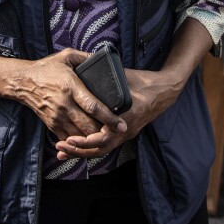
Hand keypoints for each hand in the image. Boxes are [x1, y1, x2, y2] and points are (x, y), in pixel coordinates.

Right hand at [10, 48, 126, 140]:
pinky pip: (69, 139)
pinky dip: (80, 141)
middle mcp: (64, 105)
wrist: (23, 82)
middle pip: (89, 126)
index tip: (122, 125)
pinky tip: (89, 137)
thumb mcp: (66, 56)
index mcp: (70, 87)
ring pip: (80, 136)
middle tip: (117, 132)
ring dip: (93, 138)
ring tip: (106, 135)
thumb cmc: (46, 68)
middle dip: (105, 132)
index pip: (94, 107)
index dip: (110, 118)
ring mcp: (57, 117)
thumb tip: (102, 57)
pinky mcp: (52, 125)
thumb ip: (85, 56)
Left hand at [54, 68, 181, 159]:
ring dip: (82, 152)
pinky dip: (90, 148)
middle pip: (100, 149)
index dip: (86, 141)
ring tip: (63, 151)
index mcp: (125, 118)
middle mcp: (126, 130)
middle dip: (78, 150)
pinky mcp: (124, 133)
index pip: (104, 138)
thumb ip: (105, 80)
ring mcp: (126, 133)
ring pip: (102, 150)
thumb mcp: (123, 78)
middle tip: (60, 147)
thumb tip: (83, 71)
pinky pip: (106, 145)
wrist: (163, 90)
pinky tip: (76, 148)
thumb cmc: (143, 81)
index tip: (70, 139)